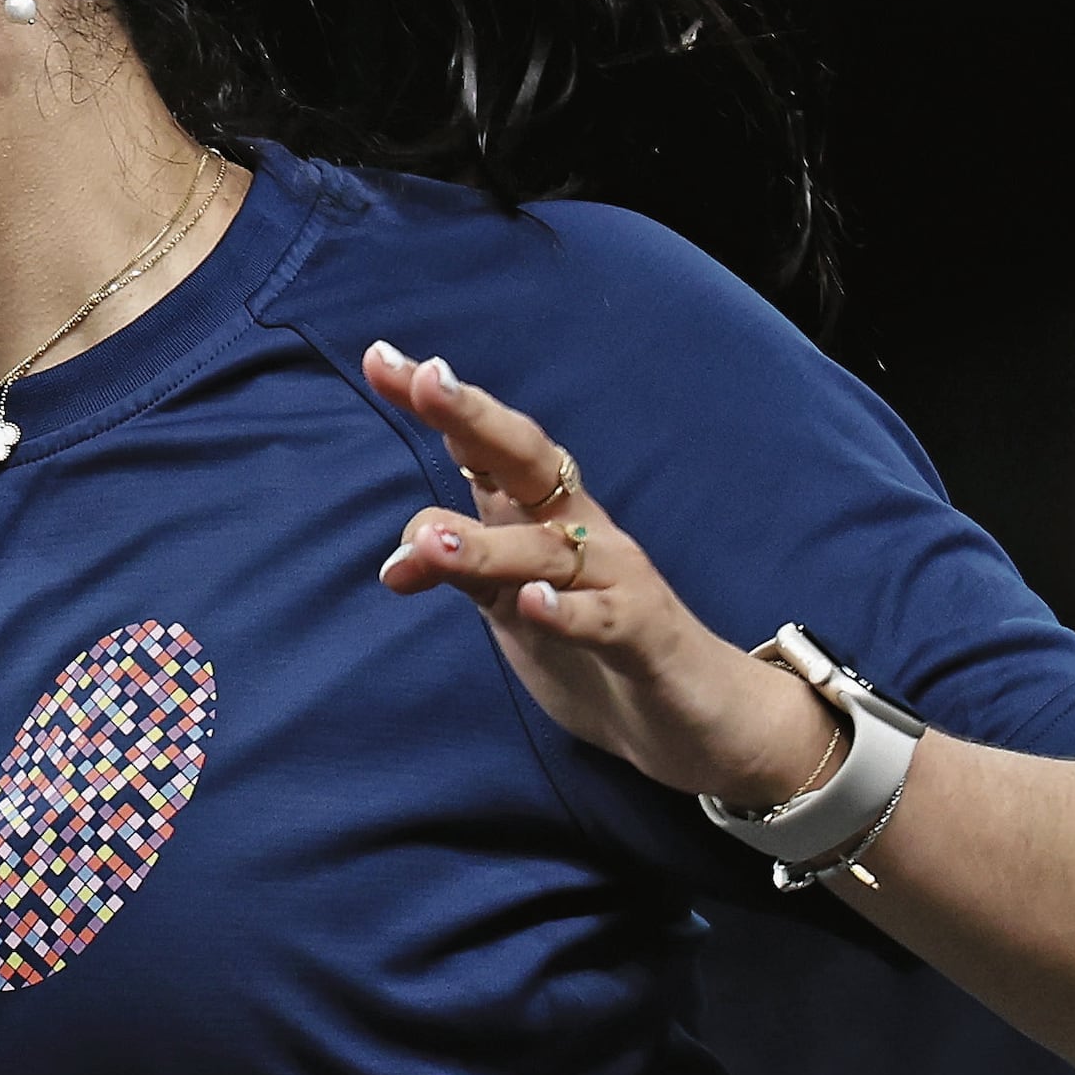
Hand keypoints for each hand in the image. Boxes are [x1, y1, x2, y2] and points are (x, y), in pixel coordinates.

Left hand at [360, 341, 843, 810]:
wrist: (695, 715)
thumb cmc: (593, 644)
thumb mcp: (510, 605)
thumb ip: (457, 573)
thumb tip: (393, 561)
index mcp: (543, 517)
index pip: (486, 450)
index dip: (442, 405)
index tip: (379, 358)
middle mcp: (581, 533)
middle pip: (528, 461)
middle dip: (476, 417)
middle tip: (426, 379)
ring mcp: (617, 581)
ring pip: (550, 551)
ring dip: (489, 545)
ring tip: (431, 541)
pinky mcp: (646, 636)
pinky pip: (606, 618)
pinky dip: (570, 611)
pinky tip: (534, 604)